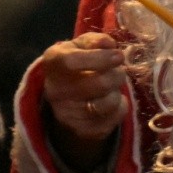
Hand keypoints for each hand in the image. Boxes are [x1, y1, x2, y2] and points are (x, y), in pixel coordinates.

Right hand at [42, 33, 127, 169]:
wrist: (64, 95)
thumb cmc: (76, 62)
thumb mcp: (81, 45)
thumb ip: (95, 41)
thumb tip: (109, 44)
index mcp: (52, 63)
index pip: (72, 62)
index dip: (100, 58)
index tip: (118, 55)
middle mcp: (54, 91)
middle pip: (97, 84)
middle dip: (117, 75)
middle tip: (119, 70)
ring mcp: (66, 114)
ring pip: (108, 103)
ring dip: (118, 91)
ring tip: (113, 85)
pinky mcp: (82, 130)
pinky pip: (114, 118)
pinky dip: (120, 106)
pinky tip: (111, 99)